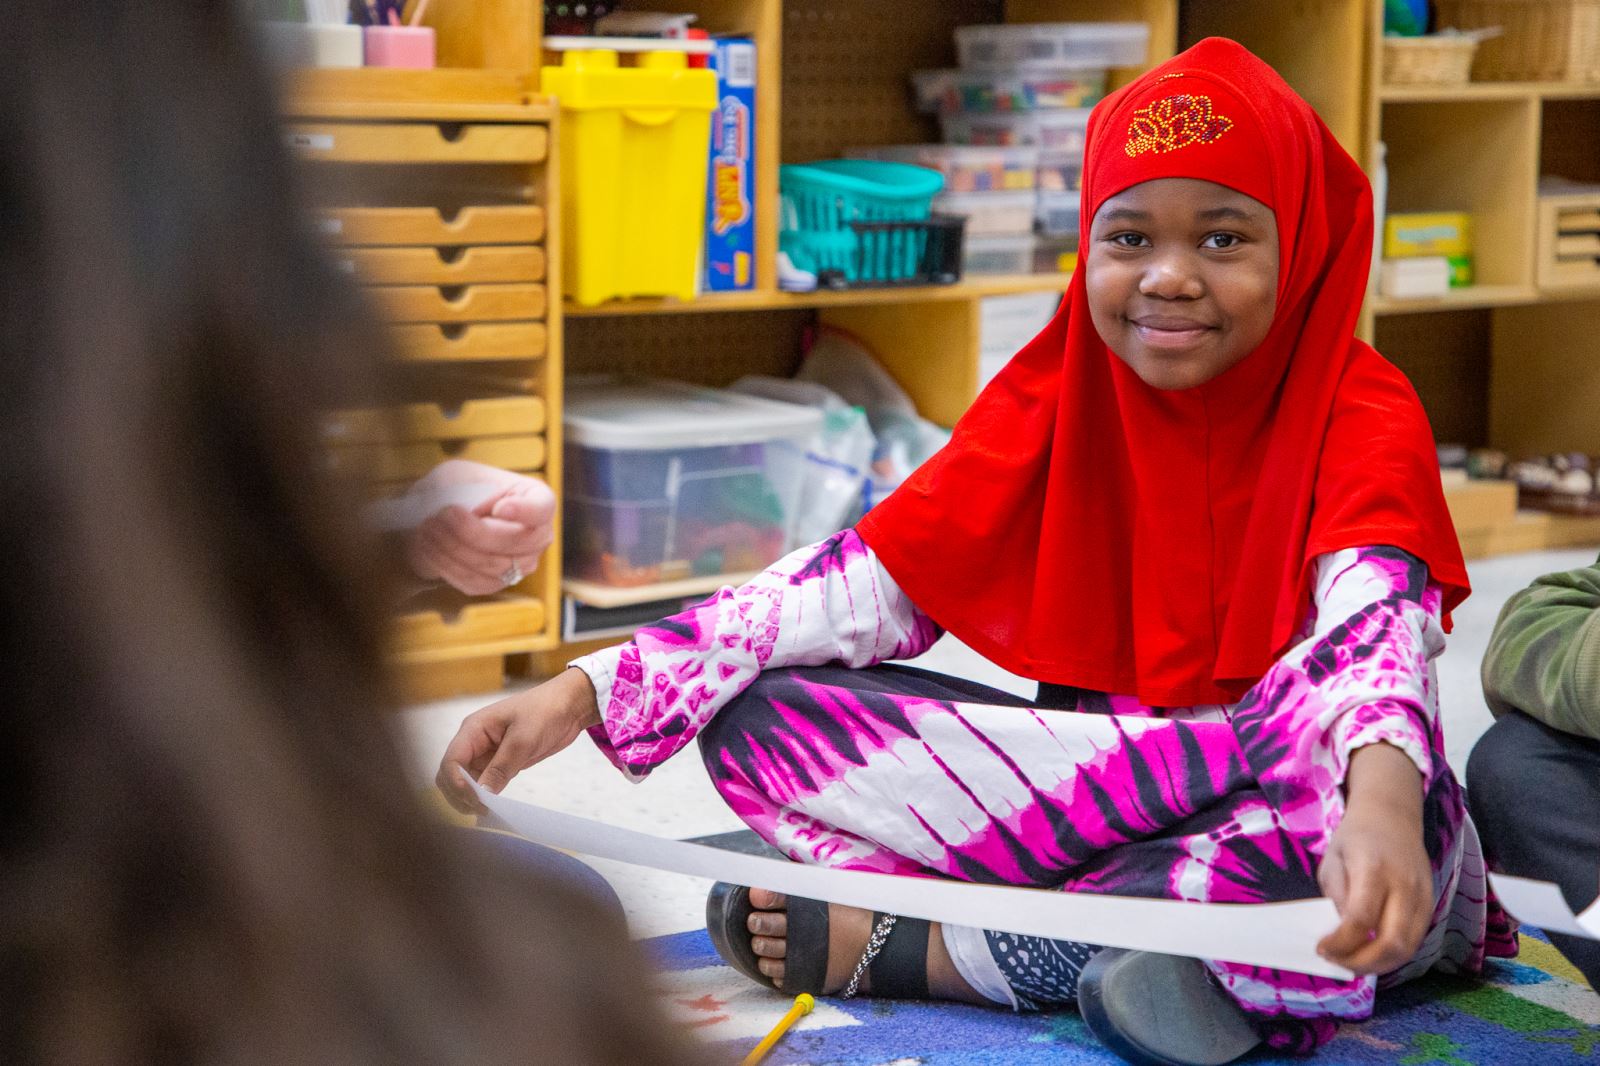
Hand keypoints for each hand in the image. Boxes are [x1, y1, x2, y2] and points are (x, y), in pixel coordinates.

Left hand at [405, 460, 555, 595]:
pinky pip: (476, 581)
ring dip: (454, 548)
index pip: (542, 508)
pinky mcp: (498, 583)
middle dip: (474, 532)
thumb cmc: (456, 489)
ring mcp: (522, 564)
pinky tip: (429, 547)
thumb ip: (466, 489)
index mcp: (537, 499)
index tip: (500, 508)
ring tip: (428, 528)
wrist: (440, 517)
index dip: (525, 511)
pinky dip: (448, 565)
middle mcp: (538, 535)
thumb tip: (474, 515)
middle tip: (441, 515)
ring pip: (492, 565)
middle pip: (516, 542)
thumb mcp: (458, 475)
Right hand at [435, 668, 601, 813]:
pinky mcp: (500, 763)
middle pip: (452, 773)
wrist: (569, 706)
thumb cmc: (545, 712)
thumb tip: (482, 794)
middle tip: (481, 810)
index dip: (457, 783)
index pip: (451, 761)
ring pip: (466, 781)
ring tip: (487, 812)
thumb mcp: (524, 739)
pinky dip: (486, 795)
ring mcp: (486, 753)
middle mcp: (474, 742)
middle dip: (460, 793)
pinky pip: (485, 782)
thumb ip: (502, 767)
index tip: (475, 800)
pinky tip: (495, 808)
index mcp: (474, 729)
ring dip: (471, 797)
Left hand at [1316, 744, 1433, 974]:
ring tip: (1352, 962)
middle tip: (1338, 964)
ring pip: (1407, 949)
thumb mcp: (1332, 860)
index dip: (1341, 943)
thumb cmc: (1356, 837)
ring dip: (1378, 965)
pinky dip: (1392, 955)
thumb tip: (1339, 936)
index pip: (1361, 919)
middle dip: (1362, 964)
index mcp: (1374, 870)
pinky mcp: (1431, 905)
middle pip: (1392, 943)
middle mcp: (1404, 886)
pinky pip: (1414, 941)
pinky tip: (1371, 952)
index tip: (1322, 950)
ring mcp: (1423, 897)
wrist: (1393, 816)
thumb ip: (1336, 897)